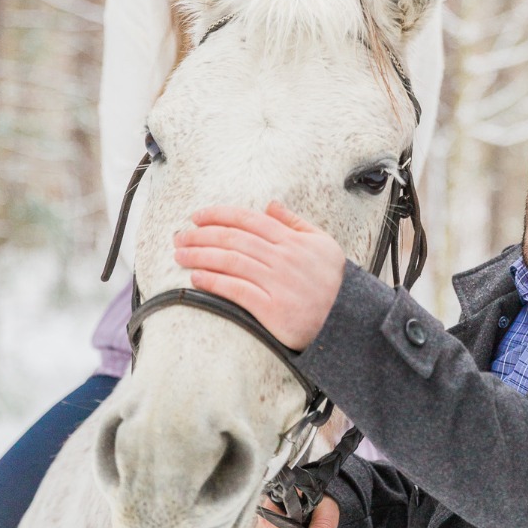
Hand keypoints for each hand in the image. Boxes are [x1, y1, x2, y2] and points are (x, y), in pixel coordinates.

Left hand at [173, 202, 344, 349]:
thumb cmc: (333, 282)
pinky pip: (236, 291)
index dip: (219, 215)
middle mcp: (283, 258)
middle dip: (201, 235)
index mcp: (293, 240)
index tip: (197, 216)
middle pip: (233, 239)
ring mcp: (277, 283)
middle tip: (180, 236)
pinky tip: (196, 277)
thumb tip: (271, 205)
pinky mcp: (272, 309)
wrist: (347, 322)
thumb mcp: (323, 244)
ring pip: (231, 262)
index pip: (248, 220)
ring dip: (200, 256)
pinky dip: (214, 282)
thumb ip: (295, 223)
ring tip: (180, 254)